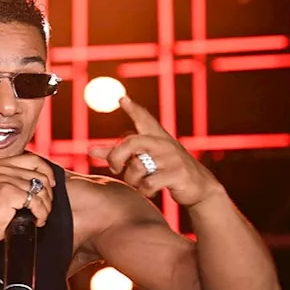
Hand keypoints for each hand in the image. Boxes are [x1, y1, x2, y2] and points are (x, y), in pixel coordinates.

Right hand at [0, 154, 55, 241]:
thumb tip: (43, 179)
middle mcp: (0, 168)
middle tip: (44, 207)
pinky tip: (37, 221)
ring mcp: (3, 179)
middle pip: (39, 175)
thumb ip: (14, 178)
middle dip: (47, 194)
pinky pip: (36, 202)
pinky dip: (41, 213)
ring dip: (45, 207)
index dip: (46, 172)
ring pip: (40, 191)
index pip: (32, 159)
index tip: (50, 185)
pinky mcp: (8, 193)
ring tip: (40, 216)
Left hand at [90, 96, 222, 205]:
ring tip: (138, 183)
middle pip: (131, 142)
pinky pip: (149, 183)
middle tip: (115, 168)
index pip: (144, 119)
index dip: (133, 109)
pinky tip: (150, 191)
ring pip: (137, 167)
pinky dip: (144, 190)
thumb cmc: (166, 170)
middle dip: (116, 156)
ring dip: (132, 180)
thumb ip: (118, 154)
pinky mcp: (177, 174)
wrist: (200, 187)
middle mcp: (163, 143)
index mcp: (156, 137)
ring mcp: (171, 158)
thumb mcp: (145, 159)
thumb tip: (90, 150)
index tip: (122, 99)